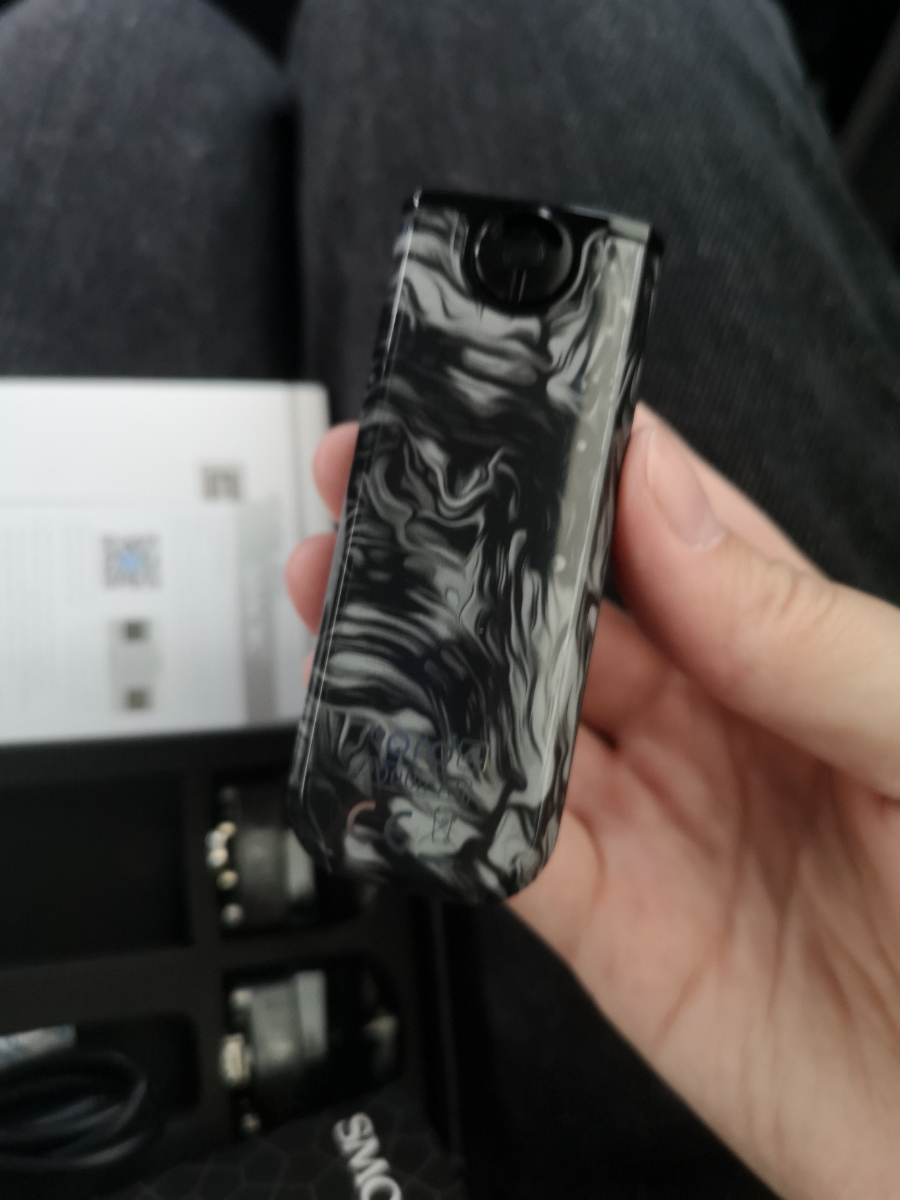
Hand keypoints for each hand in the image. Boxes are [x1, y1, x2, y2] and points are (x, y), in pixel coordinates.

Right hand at [285, 406, 899, 1199]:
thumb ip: (802, 628)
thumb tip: (668, 504)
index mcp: (796, 656)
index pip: (669, 531)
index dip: (585, 468)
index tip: (504, 416)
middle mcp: (714, 730)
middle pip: (562, 616)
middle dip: (469, 551)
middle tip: (387, 492)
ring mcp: (656, 827)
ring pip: (508, 723)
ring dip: (426, 665)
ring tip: (352, 602)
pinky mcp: (615, 932)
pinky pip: (503, 853)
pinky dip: (442, 809)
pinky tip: (398, 762)